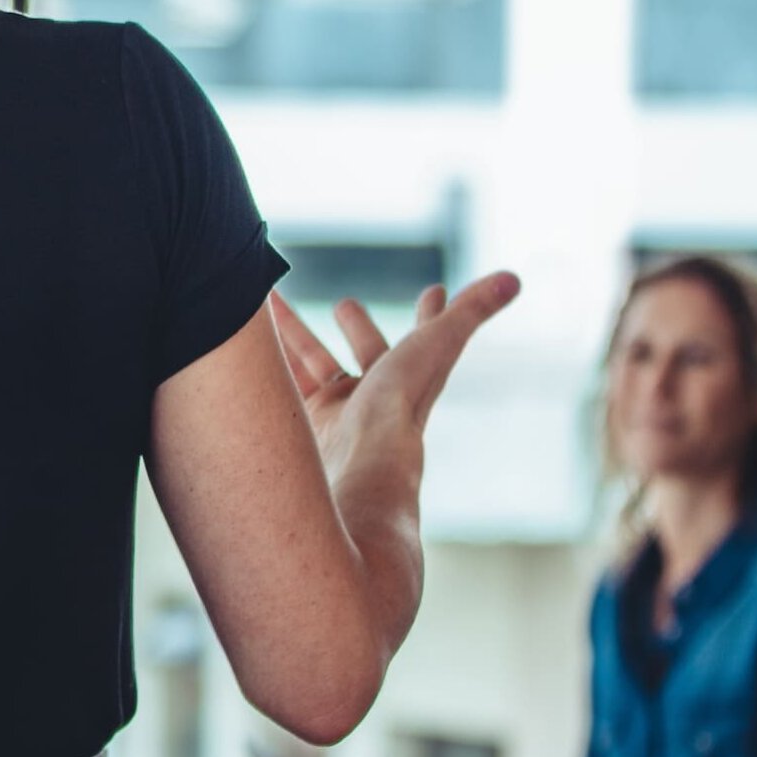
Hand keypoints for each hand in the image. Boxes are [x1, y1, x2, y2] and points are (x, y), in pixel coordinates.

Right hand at [268, 273, 518, 475]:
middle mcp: (375, 401)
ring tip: (268, 308)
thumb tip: (513, 279)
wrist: (354, 478)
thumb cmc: (398, 411)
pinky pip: (282, 390)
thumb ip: (469, 312)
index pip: (426, 339)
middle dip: (355, 328)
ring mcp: (335, 417)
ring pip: (312, 366)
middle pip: (366, 354)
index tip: (435, 293)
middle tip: (346, 304)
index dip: (432, 315)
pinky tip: (243, 351)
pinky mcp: (299, 430)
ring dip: (293, 336)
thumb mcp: (436, 346)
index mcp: (410, 381)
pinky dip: (265, 367)